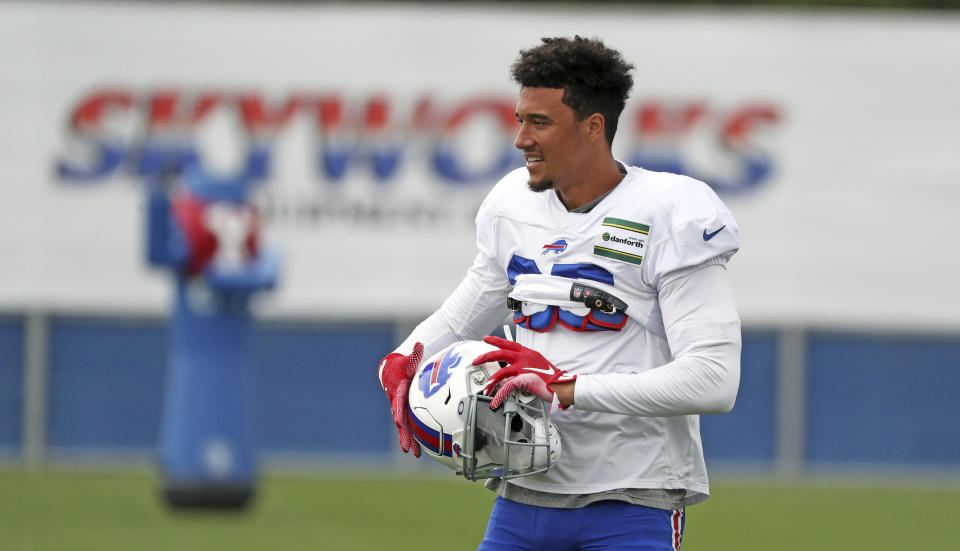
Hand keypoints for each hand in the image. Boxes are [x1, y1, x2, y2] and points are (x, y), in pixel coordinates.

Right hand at [378, 342, 424, 456]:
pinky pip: (411, 427)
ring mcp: (401, 410)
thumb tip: (419, 344)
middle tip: (406, 447)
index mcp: (397, 391)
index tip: (398, 422)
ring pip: (405, 428)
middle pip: (400, 421)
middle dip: (403, 434)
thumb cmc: (403, 366)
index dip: (398, 412)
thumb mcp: (408, 360)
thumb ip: (414, 355)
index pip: (397, 403)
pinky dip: (414, 438)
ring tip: (413, 453)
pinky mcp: (407, 413)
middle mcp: (397, 403)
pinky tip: (419, 452)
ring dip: (409, 440)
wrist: (394, 371)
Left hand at [472, 336, 575, 408]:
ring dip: (491, 380)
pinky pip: (507, 387)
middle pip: (500, 353)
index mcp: (527, 352)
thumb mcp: (539, 363)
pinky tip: (496, 399)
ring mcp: (522, 368)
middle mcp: (524, 357)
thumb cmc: (552, 376)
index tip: (486, 339)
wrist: (561, 384)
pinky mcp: (523, 379)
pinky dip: (500, 394)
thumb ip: (527, 362)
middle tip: (476, 360)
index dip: (496, 341)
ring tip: (486, 386)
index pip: (508, 343)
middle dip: (485, 357)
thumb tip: (517, 367)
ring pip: (501, 371)